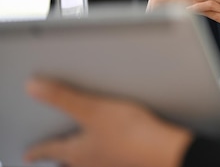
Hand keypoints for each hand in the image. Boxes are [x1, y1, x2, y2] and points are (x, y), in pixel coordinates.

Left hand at [24, 78, 192, 166]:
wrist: (164, 150)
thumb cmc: (130, 134)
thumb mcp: (92, 109)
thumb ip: (63, 97)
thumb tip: (34, 88)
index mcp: (79, 152)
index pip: (51, 151)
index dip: (38, 150)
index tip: (29, 154)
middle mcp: (93, 163)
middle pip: (70, 163)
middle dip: (62, 158)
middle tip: (56, 156)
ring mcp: (113, 164)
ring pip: (92, 163)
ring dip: (86, 157)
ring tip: (86, 149)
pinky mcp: (130, 161)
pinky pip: (112, 160)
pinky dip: (108, 155)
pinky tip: (118, 146)